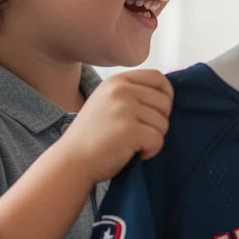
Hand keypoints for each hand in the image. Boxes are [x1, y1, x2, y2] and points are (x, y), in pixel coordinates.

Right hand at [54, 69, 172, 185]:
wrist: (71, 161)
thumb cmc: (93, 137)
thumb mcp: (108, 103)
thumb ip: (132, 94)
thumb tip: (167, 96)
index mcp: (117, 81)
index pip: (157, 78)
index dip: (166, 95)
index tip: (158, 112)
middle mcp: (121, 90)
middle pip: (165, 102)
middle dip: (159, 121)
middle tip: (140, 134)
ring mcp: (124, 109)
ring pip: (163, 123)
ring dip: (154, 138)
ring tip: (133, 144)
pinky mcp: (130, 130)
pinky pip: (158, 139)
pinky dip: (151, 151)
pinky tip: (134, 153)